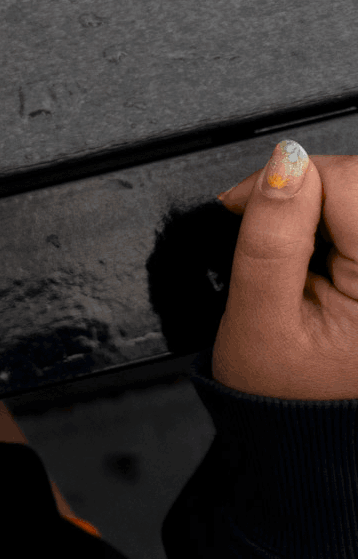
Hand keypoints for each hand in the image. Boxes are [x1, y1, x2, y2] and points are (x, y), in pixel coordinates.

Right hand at [215, 141, 357, 399]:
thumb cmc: (279, 389)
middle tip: (258, 225)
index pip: (348, 182)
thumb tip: (284, 162)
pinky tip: (311, 252)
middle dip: (302, 190)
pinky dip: (328, 220)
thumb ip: (269, 239)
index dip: (285, 182)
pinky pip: (357, 216)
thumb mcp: (258, 317)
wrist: (298, 428)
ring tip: (287, 250)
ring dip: (315, 205)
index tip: (244, 205)